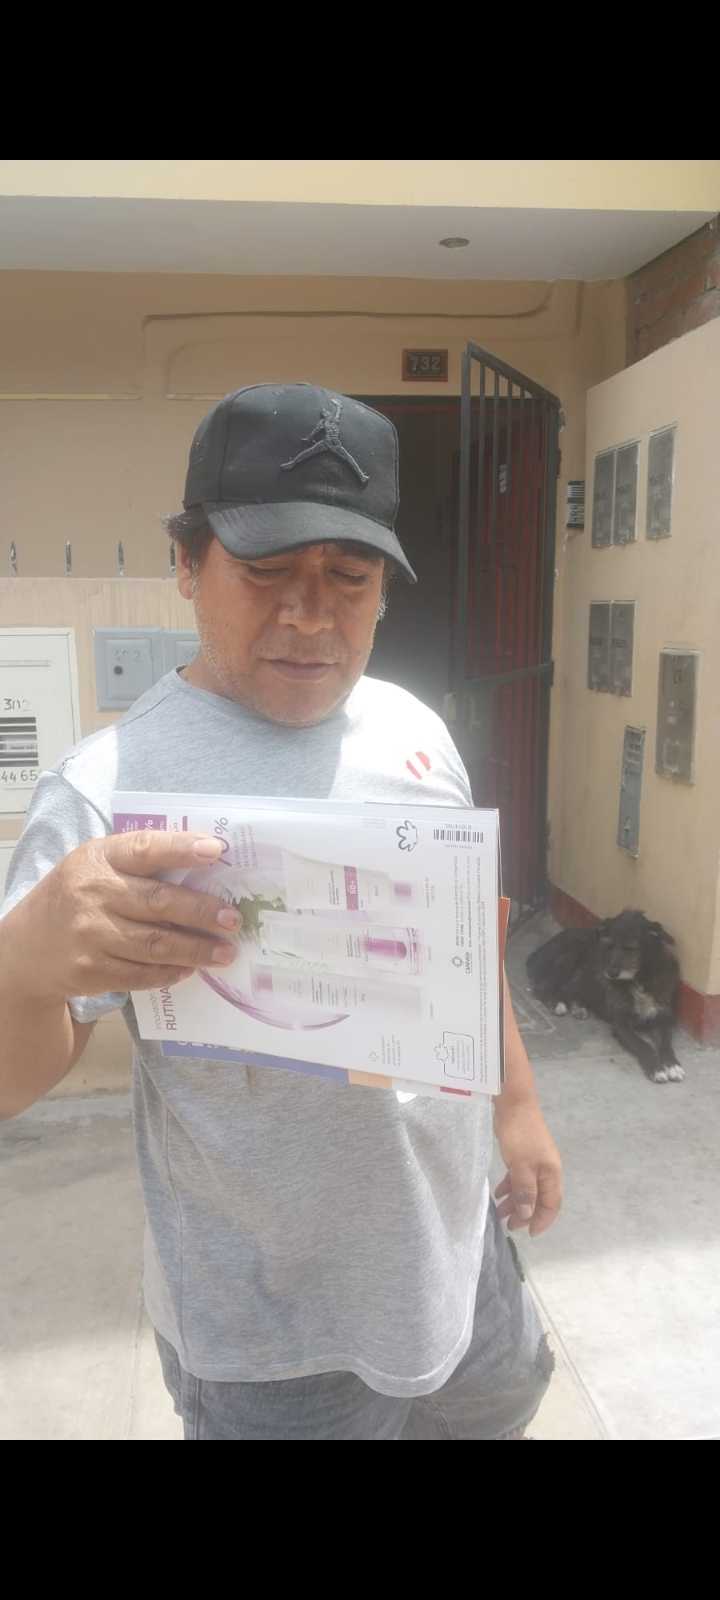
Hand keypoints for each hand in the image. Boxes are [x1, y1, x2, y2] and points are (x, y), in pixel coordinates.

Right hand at [5, 830, 238, 1005]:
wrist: (26, 949)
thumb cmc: (75, 897)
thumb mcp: (95, 865)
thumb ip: (139, 863)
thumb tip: (205, 865)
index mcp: (98, 859)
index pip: (145, 850)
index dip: (182, 849)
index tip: (217, 851)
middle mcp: (93, 894)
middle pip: (159, 902)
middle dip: (202, 912)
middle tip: (232, 919)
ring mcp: (91, 935)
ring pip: (156, 944)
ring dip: (197, 949)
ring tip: (225, 951)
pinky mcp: (92, 971)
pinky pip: (142, 974)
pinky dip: (171, 972)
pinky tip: (191, 968)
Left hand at [494, 1096, 562, 1236]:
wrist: (514, 1103)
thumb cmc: (520, 1135)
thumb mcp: (521, 1166)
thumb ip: (525, 1192)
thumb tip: (527, 1215)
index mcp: (551, 1173)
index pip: (552, 1204)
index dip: (542, 1221)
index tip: (528, 1233)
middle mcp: (546, 1170)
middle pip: (539, 1198)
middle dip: (526, 1214)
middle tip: (510, 1226)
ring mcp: (535, 1161)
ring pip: (527, 1188)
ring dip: (515, 1201)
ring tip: (500, 1213)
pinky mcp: (523, 1154)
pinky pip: (519, 1177)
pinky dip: (510, 1186)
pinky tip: (498, 1193)